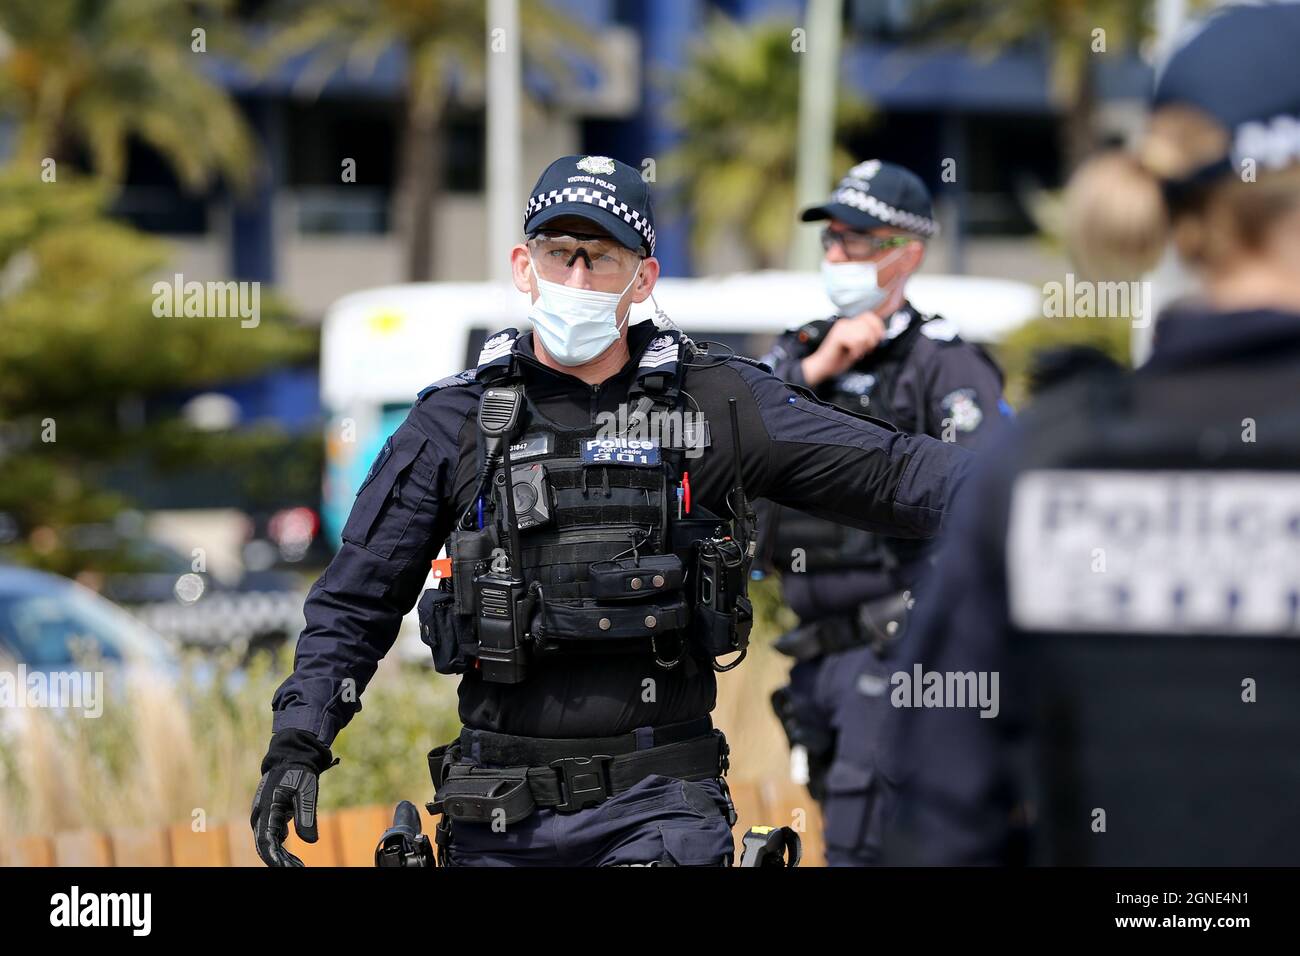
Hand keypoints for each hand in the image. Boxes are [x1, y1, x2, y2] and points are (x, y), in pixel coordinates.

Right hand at [251, 730, 333, 866]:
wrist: (292, 757)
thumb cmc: (299, 773)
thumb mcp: (306, 793)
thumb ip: (306, 816)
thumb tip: (311, 842)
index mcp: (266, 809)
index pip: (266, 842)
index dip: (275, 859)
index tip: (286, 868)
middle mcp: (260, 815)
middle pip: (266, 846)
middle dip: (280, 861)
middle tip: (298, 869)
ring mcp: (264, 816)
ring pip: (270, 844)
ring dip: (282, 858)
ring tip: (298, 867)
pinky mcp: (271, 817)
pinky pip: (274, 838)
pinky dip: (283, 850)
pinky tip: (294, 860)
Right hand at [801, 312, 886, 386]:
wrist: (823, 367)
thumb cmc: (839, 358)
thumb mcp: (857, 346)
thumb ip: (867, 337)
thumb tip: (881, 334)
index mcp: (850, 324)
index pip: (869, 316)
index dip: (878, 326)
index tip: (879, 338)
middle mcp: (845, 323)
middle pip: (869, 326)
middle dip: (871, 340)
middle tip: (864, 350)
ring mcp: (841, 329)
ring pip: (864, 335)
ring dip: (862, 348)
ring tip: (856, 353)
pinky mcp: (838, 336)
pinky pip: (856, 342)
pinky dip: (856, 352)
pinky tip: (851, 355)